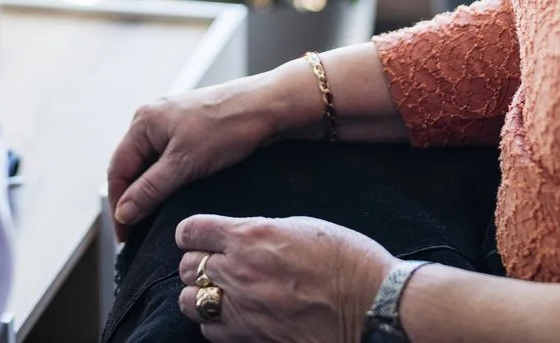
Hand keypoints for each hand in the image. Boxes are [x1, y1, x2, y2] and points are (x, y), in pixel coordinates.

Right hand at [106, 63, 322, 240]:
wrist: (267, 107)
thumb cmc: (226, 128)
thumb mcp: (184, 164)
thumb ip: (150, 189)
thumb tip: (123, 213)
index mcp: (143, 121)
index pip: (117, 170)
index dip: (118, 206)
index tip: (125, 236)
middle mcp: (152, 118)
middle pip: (131, 167)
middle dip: (131, 200)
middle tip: (137, 235)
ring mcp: (171, 122)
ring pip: (150, 164)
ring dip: (149, 191)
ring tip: (153, 221)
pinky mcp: (190, 128)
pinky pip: (168, 159)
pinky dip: (166, 180)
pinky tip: (173, 198)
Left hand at [176, 215, 394, 342]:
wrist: (372, 306)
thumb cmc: (347, 261)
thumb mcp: (303, 227)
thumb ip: (263, 231)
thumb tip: (241, 237)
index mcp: (251, 237)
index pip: (191, 231)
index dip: (191, 234)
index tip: (196, 237)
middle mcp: (239, 272)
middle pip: (186, 267)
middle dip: (196, 263)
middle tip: (213, 265)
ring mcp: (243, 310)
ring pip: (189, 302)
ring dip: (200, 295)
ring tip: (219, 293)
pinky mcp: (251, 339)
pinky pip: (210, 331)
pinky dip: (216, 324)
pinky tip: (234, 317)